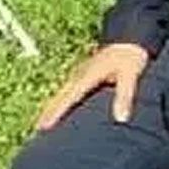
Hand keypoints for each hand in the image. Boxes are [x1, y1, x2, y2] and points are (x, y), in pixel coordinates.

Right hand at [34, 43, 149, 130]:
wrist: (130, 37)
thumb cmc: (131, 57)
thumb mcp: (130, 75)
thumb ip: (124, 97)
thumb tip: (121, 119)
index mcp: (88, 77)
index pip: (68, 99)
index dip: (56, 114)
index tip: (43, 128)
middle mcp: (80, 75)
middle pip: (59, 97)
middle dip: (48, 112)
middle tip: (37, 130)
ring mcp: (80, 73)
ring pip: (61, 93)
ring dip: (52, 107)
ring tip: (42, 123)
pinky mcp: (85, 74)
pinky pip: (68, 90)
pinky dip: (60, 101)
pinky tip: (60, 108)